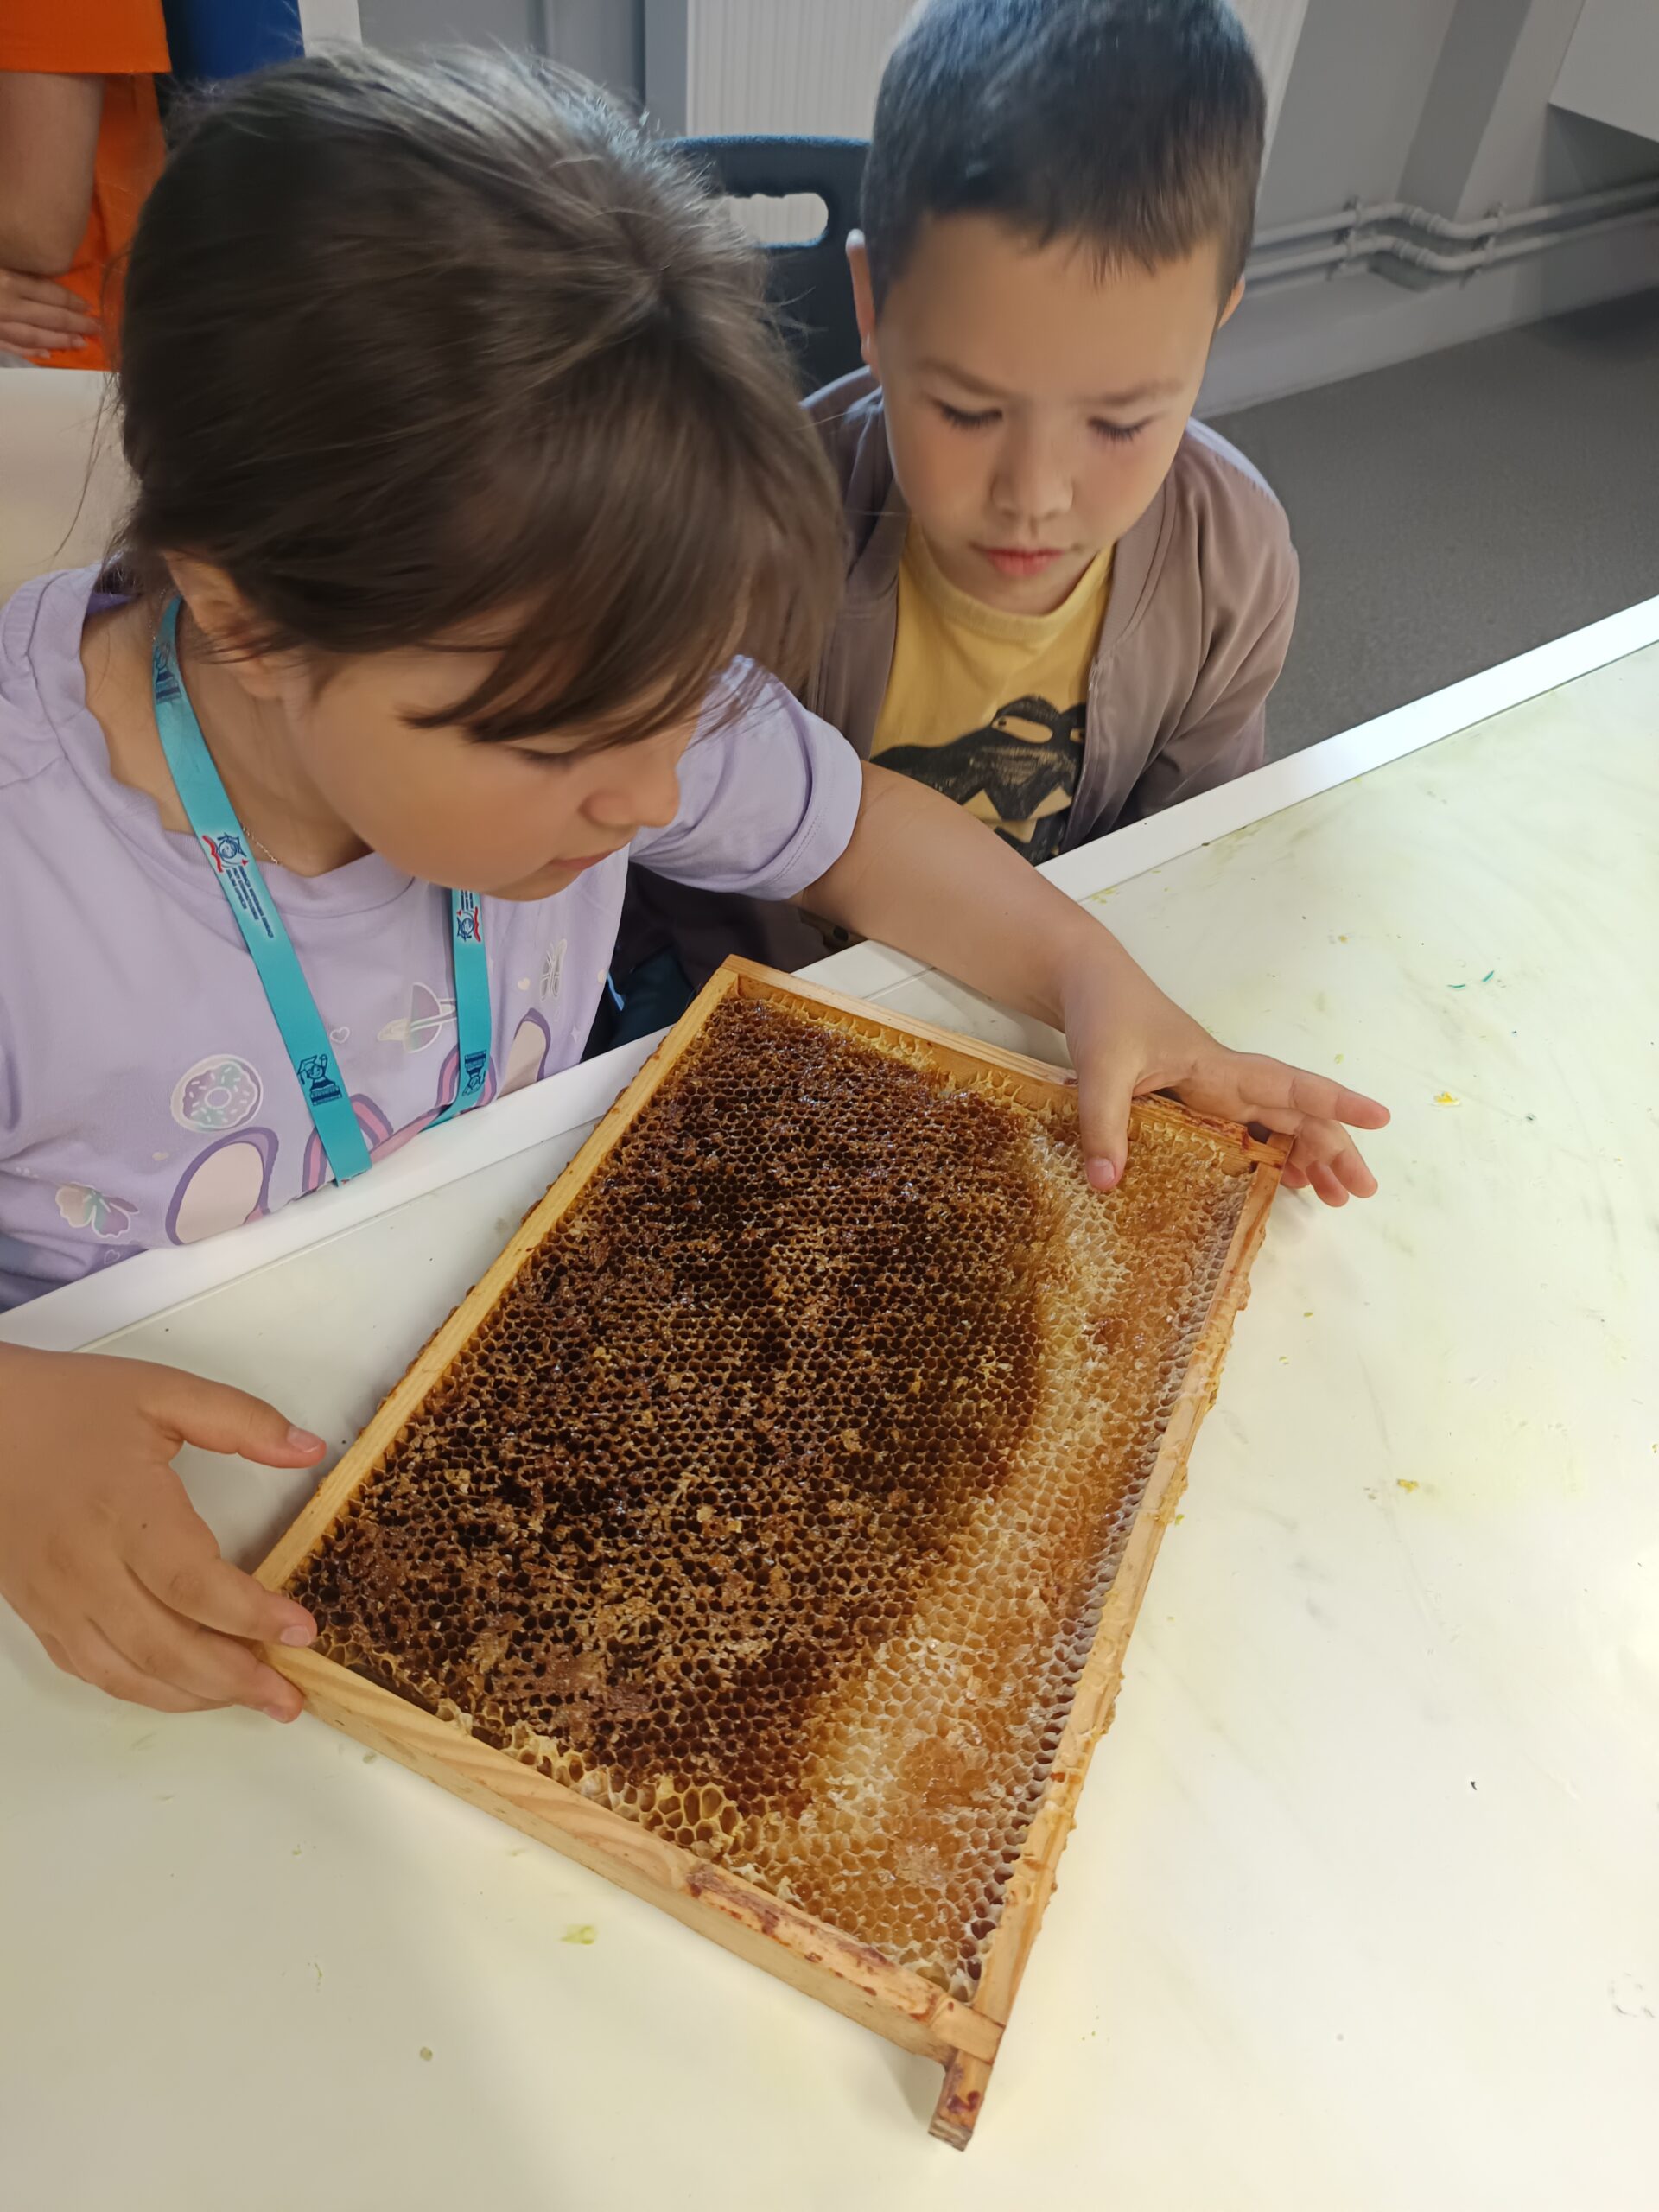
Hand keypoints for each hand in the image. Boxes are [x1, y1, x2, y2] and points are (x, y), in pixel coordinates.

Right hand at [0, 267, 96, 359]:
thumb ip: (19, 269)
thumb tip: (45, 278)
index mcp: (9, 281)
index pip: (51, 294)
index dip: (73, 301)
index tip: (89, 306)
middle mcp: (7, 306)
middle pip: (50, 318)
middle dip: (77, 324)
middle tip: (97, 328)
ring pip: (34, 336)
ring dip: (60, 341)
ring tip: (81, 343)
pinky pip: (11, 347)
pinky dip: (30, 351)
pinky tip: (47, 354)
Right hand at [0, 1345, 324, 1716]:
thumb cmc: (66, 1405)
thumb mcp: (162, 1392)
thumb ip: (241, 1420)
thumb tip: (308, 1449)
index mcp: (125, 1512)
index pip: (196, 1586)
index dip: (253, 1617)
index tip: (303, 1631)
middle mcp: (87, 1569)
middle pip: (167, 1648)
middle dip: (236, 1680)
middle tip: (288, 1696)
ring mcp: (59, 1600)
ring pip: (130, 1673)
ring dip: (195, 1696)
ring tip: (251, 1698)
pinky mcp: (40, 1613)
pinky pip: (93, 1670)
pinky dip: (143, 1689)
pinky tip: (184, 1687)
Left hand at [1060, 950, 1388, 1205]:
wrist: (1088, 982)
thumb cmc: (1104, 1013)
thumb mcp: (1100, 1067)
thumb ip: (1104, 1123)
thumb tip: (1107, 1183)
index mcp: (1219, 1069)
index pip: (1289, 1085)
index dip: (1334, 1103)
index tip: (1378, 1118)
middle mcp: (1227, 1082)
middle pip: (1295, 1115)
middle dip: (1334, 1148)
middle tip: (1362, 1191)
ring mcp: (1213, 1093)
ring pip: (1276, 1127)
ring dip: (1308, 1158)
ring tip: (1335, 1198)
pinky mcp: (1194, 1103)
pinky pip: (1244, 1134)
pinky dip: (1270, 1157)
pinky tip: (1284, 1182)